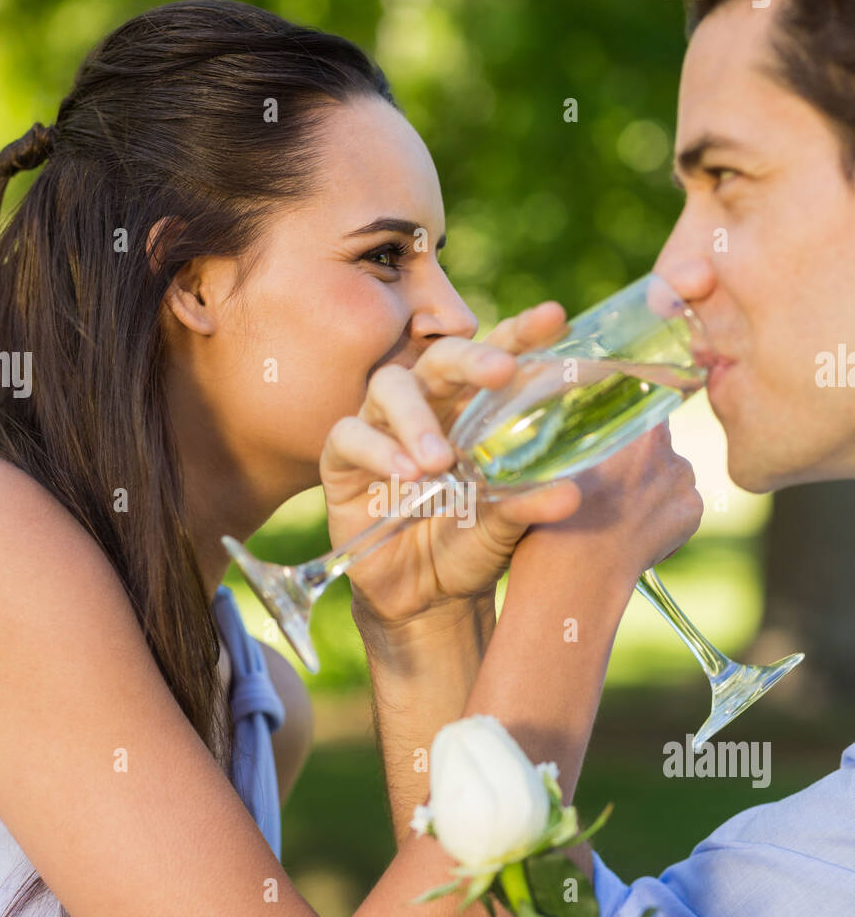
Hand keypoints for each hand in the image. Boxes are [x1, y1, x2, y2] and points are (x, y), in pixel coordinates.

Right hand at [319, 302, 584, 626]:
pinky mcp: (343, 459)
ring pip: (389, 386)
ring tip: (440, 460)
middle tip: (501, 372)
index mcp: (473, 409)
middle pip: (441, 357)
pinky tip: (405, 475)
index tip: (553, 318)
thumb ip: (530, 505)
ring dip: (416, 417)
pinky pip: (350, 435)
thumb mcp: (505, 528)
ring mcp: (382, 427)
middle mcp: (428, 406)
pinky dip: (378, 451)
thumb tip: (572, 492)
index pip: (497, 357)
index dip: (521, 334)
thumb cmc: (469, 546)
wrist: (423, 598)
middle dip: (471, 357)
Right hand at [508, 421, 702, 581]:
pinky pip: (681, 506)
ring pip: (669, 475)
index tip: (615, 433)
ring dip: (651, 488)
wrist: (575, 571)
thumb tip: (583, 425)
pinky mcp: (693, 511)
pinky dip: (664, 518)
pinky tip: (634, 533)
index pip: (643, 400)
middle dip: (637, 459)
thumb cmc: (554, 515)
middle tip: (608, 485)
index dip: (628, 418)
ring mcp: (683, 479)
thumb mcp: (558, 460)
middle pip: (655, 442)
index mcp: (632, 425)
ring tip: (617, 515)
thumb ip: (581, 436)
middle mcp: (666, 445)